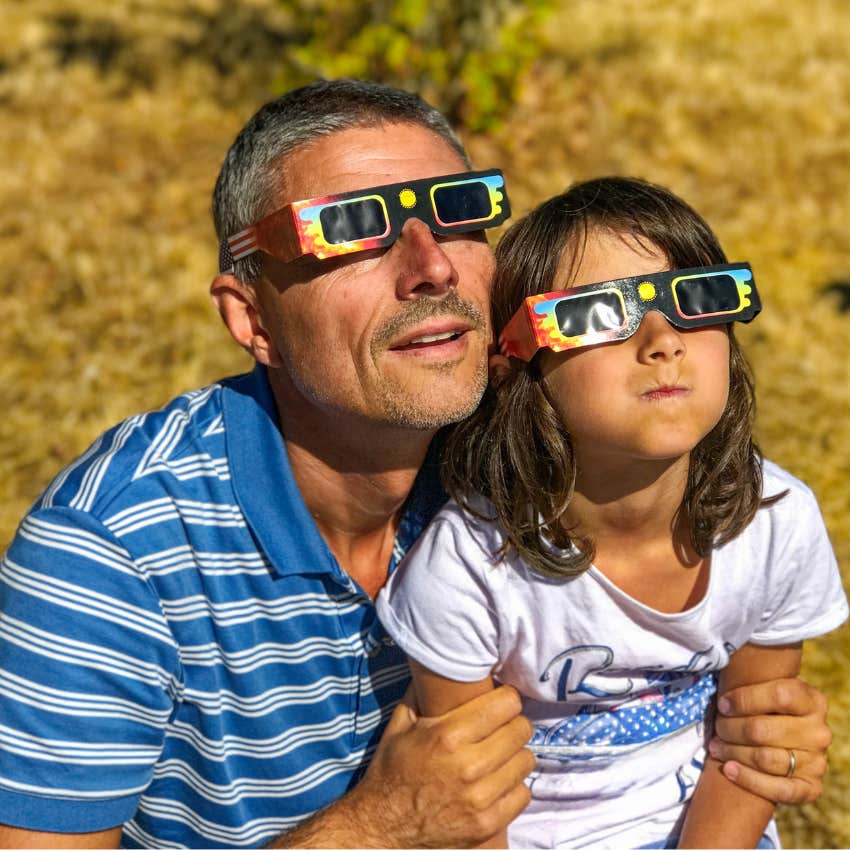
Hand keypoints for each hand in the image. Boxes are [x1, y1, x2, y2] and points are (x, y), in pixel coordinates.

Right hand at [347, 684, 534, 847]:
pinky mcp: (487, 824)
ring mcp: (480, 798)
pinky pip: (523, 794)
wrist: (381, 826)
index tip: (501, 700)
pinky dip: (513, 786)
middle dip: (513, 723)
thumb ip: (422, 692)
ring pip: (526, 761)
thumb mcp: (400, 725)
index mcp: (448, 735)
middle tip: (502, 726)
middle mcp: (468, 765)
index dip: (506, 698)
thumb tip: (439, 662)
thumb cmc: (392, 770)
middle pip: (521, 730)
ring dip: (515, 754)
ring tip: (500, 754)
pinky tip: (498, 781)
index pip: (506, 704)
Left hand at [709, 677, 830, 804]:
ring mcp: (818, 761)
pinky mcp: (811, 787)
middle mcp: (819, 731)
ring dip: (733, 752)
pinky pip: (779, 789)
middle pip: (763, 729)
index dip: (745, 699)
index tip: (722, 703)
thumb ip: (753, 681)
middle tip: (715, 727)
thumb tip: (720, 664)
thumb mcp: (767, 689)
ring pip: (765, 758)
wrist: (788, 744)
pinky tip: (728, 769)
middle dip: (730, 728)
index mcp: (812, 700)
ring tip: (715, 746)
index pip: (779, 695)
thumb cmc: (766, 708)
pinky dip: (749, 780)